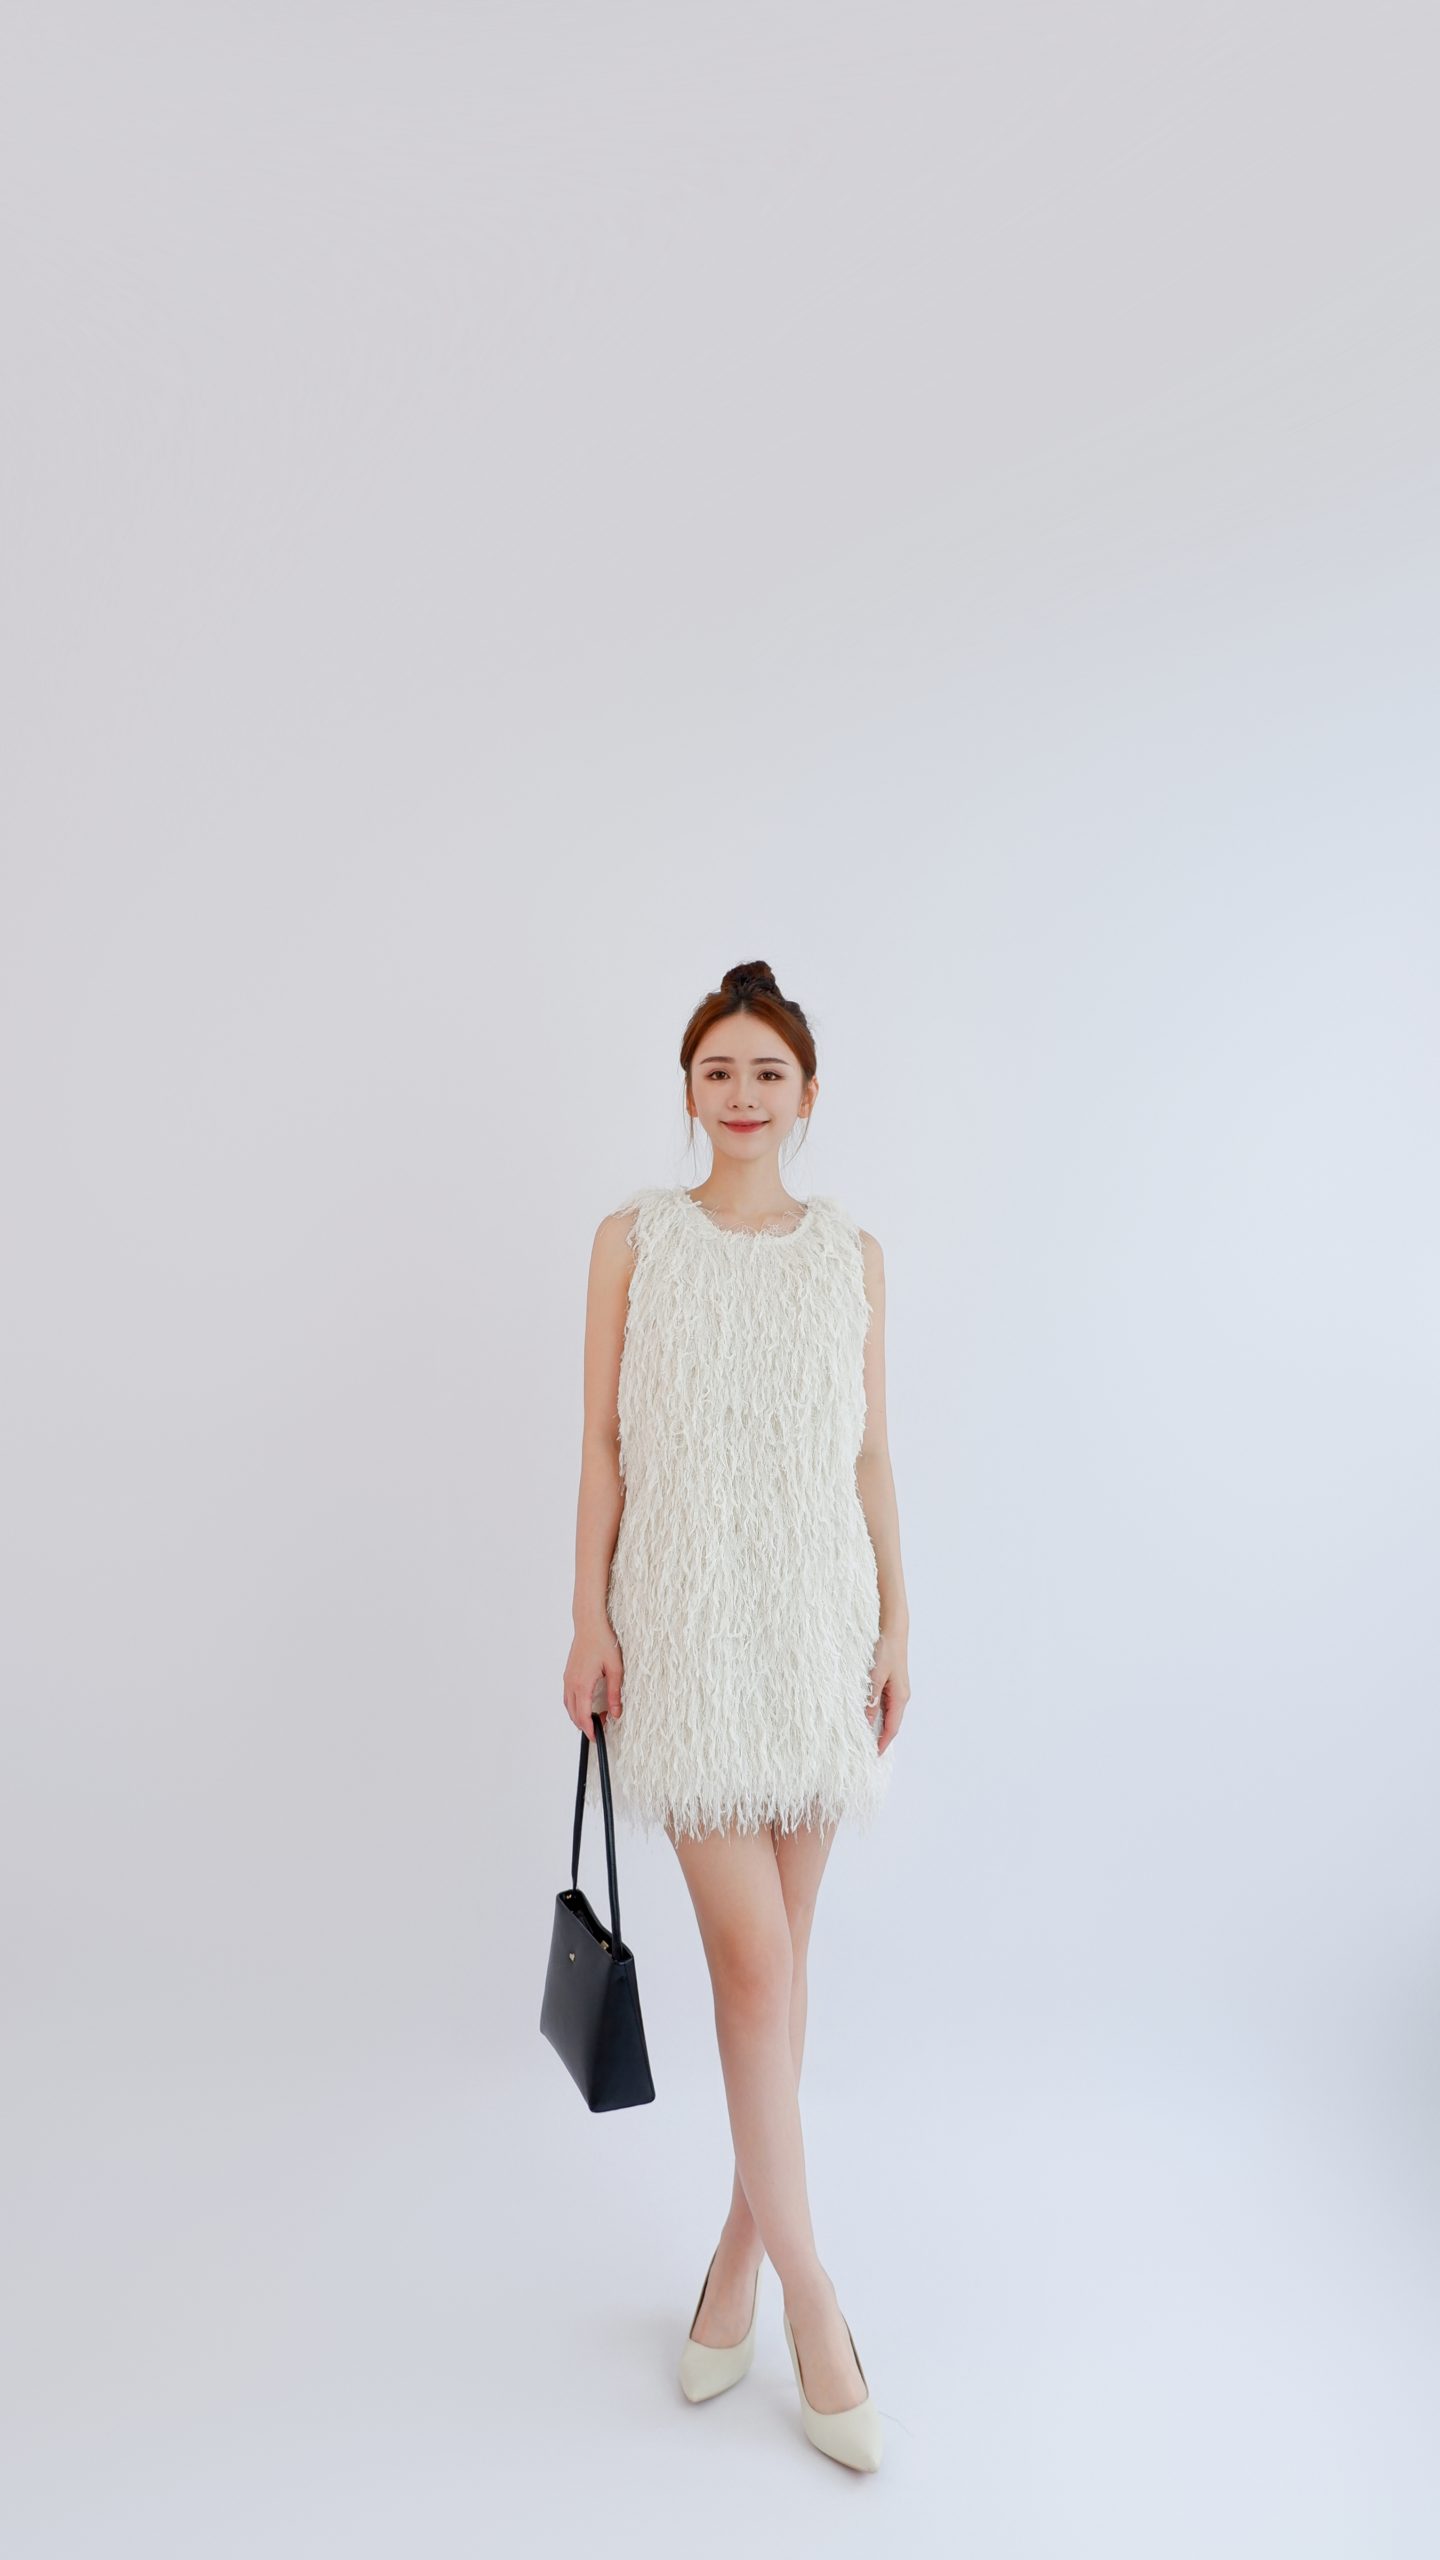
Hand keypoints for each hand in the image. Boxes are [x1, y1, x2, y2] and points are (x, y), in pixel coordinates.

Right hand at [563, 1622, 622, 1740]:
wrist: (589, 1624)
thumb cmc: (603, 1642)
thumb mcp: (615, 1669)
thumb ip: (615, 1694)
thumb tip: (616, 1713)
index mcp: (583, 1684)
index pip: (583, 1716)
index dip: (589, 1730)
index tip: (597, 1738)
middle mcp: (571, 1683)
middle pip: (574, 1714)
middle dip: (585, 1726)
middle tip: (600, 1728)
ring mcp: (568, 1678)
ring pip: (569, 1706)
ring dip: (579, 1716)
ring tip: (595, 1718)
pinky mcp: (568, 1674)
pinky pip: (568, 1696)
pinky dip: (575, 1706)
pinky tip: (586, 1704)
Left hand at [866, 1633, 909, 1753]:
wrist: (893, 1628)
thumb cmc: (885, 1649)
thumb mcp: (874, 1676)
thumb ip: (870, 1699)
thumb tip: (866, 1722)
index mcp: (900, 1698)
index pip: (891, 1729)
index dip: (882, 1744)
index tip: (872, 1757)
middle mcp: (901, 1697)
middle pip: (890, 1724)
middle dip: (879, 1738)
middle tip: (864, 1751)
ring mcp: (896, 1690)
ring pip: (886, 1715)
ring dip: (875, 1726)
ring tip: (861, 1737)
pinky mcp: (890, 1683)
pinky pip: (883, 1704)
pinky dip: (875, 1713)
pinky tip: (864, 1716)